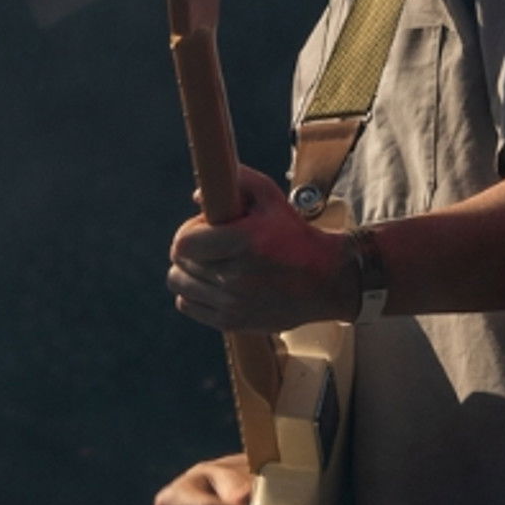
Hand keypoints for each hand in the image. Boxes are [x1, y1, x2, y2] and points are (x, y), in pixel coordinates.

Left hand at [167, 164, 356, 331]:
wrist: (325, 281)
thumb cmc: (296, 236)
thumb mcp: (273, 199)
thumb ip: (239, 182)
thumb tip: (196, 196)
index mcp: (244, 242)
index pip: (183, 243)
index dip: (188, 232)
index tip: (203, 228)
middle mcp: (236, 276)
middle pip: (179, 263)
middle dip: (191, 250)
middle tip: (211, 245)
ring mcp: (232, 302)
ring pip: (180, 284)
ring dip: (189, 271)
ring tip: (211, 264)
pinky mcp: (232, 321)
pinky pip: (187, 305)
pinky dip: (193, 293)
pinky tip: (214, 283)